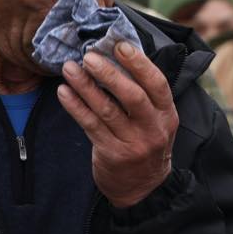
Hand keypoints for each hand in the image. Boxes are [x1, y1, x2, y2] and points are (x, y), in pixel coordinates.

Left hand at [57, 42, 179, 207]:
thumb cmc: (146, 143)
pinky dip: (75, 107)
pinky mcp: (111, 154)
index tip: (120, 45)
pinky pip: (90, 126)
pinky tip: (64, 92)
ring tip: (69, 68)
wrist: (143, 188)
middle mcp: (153, 129)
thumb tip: (118, 56)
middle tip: (89, 57)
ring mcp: (133, 144)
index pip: (157, 84)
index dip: (139, 63)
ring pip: (107, 110)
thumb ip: (144, 95)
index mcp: (167, 115)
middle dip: (110, 74)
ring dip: (85, 87)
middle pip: (132, 97)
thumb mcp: (157, 121)